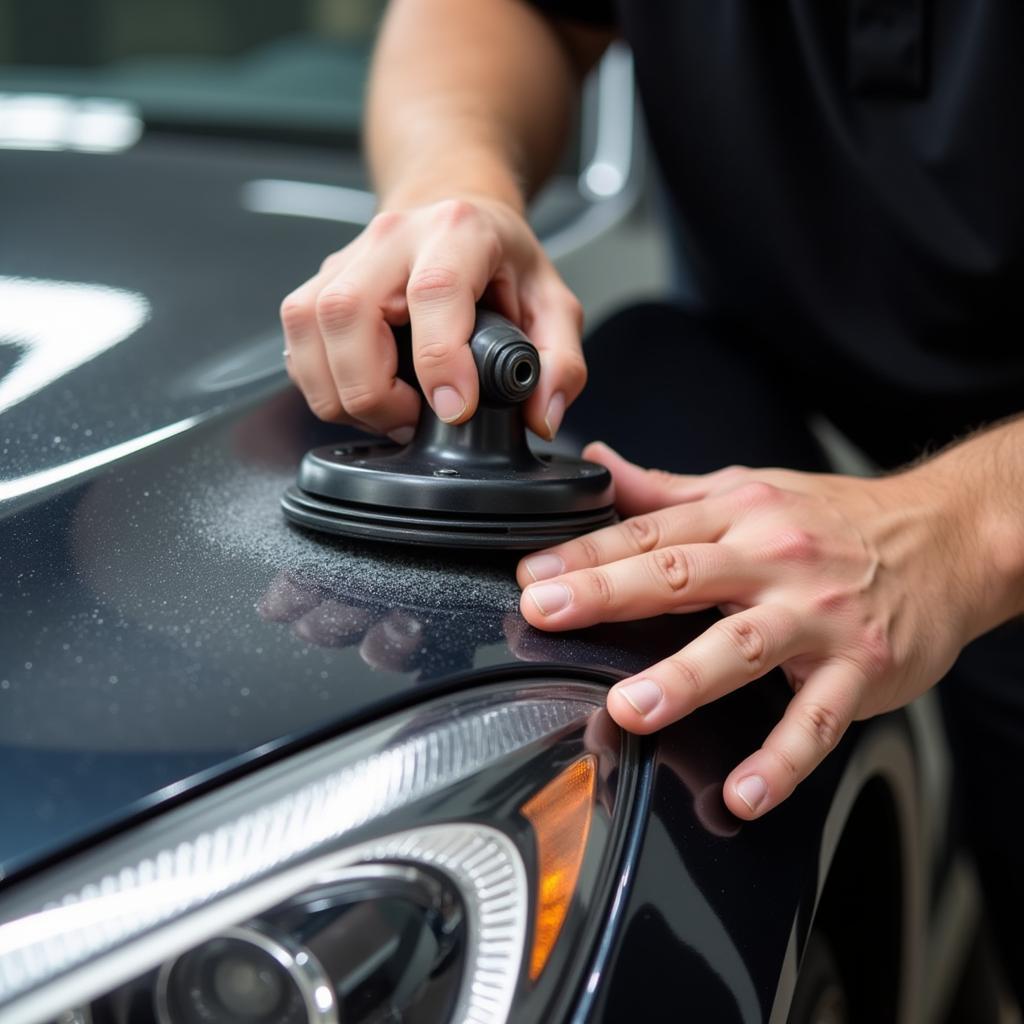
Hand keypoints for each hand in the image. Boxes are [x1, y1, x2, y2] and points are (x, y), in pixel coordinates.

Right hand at [279, 196, 585, 441]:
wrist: (452, 207)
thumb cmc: (499, 257)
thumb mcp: (552, 302)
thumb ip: (561, 362)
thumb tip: (540, 416)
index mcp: (458, 232)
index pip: (435, 292)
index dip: (440, 360)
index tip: (454, 408)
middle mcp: (392, 238)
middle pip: (349, 315)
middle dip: (375, 392)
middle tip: (415, 419)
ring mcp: (345, 260)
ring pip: (310, 332)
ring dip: (343, 394)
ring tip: (391, 411)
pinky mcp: (317, 286)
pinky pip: (297, 345)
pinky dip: (322, 387)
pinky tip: (362, 394)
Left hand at [516, 442, 988, 819]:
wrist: (947, 538)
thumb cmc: (836, 518)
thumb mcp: (749, 487)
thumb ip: (667, 490)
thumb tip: (599, 466)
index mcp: (739, 515)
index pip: (648, 532)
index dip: (586, 553)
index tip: (535, 576)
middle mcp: (774, 561)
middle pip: (682, 576)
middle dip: (610, 595)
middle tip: (550, 615)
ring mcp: (817, 618)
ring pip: (743, 647)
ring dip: (685, 680)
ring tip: (631, 708)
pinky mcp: (859, 669)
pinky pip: (815, 721)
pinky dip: (780, 760)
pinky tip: (742, 793)